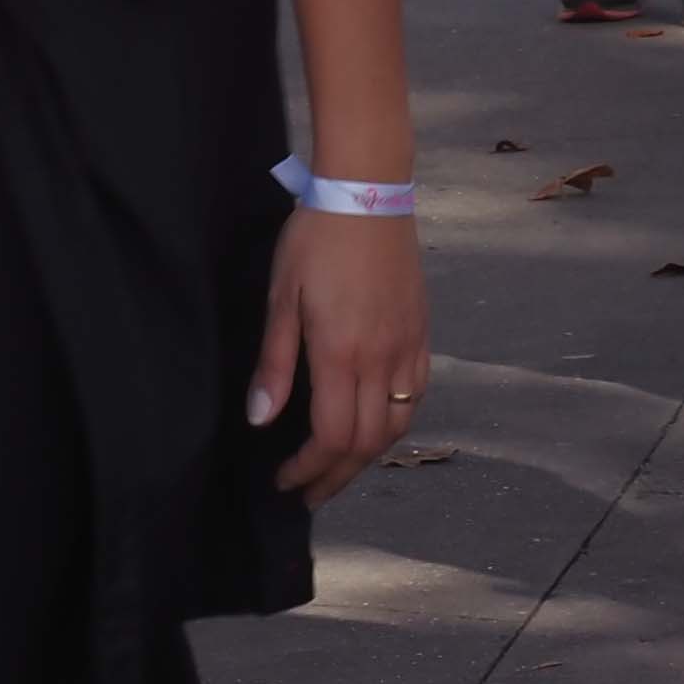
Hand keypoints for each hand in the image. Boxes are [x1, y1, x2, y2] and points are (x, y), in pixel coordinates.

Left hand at [249, 201, 431, 500]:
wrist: (367, 191)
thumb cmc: (315, 239)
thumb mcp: (282, 297)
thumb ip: (275, 363)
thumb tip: (261, 420)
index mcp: (341, 353)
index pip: (332, 437)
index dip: (309, 469)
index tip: (285, 480)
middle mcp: (382, 359)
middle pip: (366, 443)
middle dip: (336, 477)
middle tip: (309, 491)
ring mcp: (407, 346)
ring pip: (397, 425)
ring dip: (367, 456)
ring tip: (338, 467)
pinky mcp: (421, 332)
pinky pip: (416, 395)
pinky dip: (395, 423)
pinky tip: (376, 424)